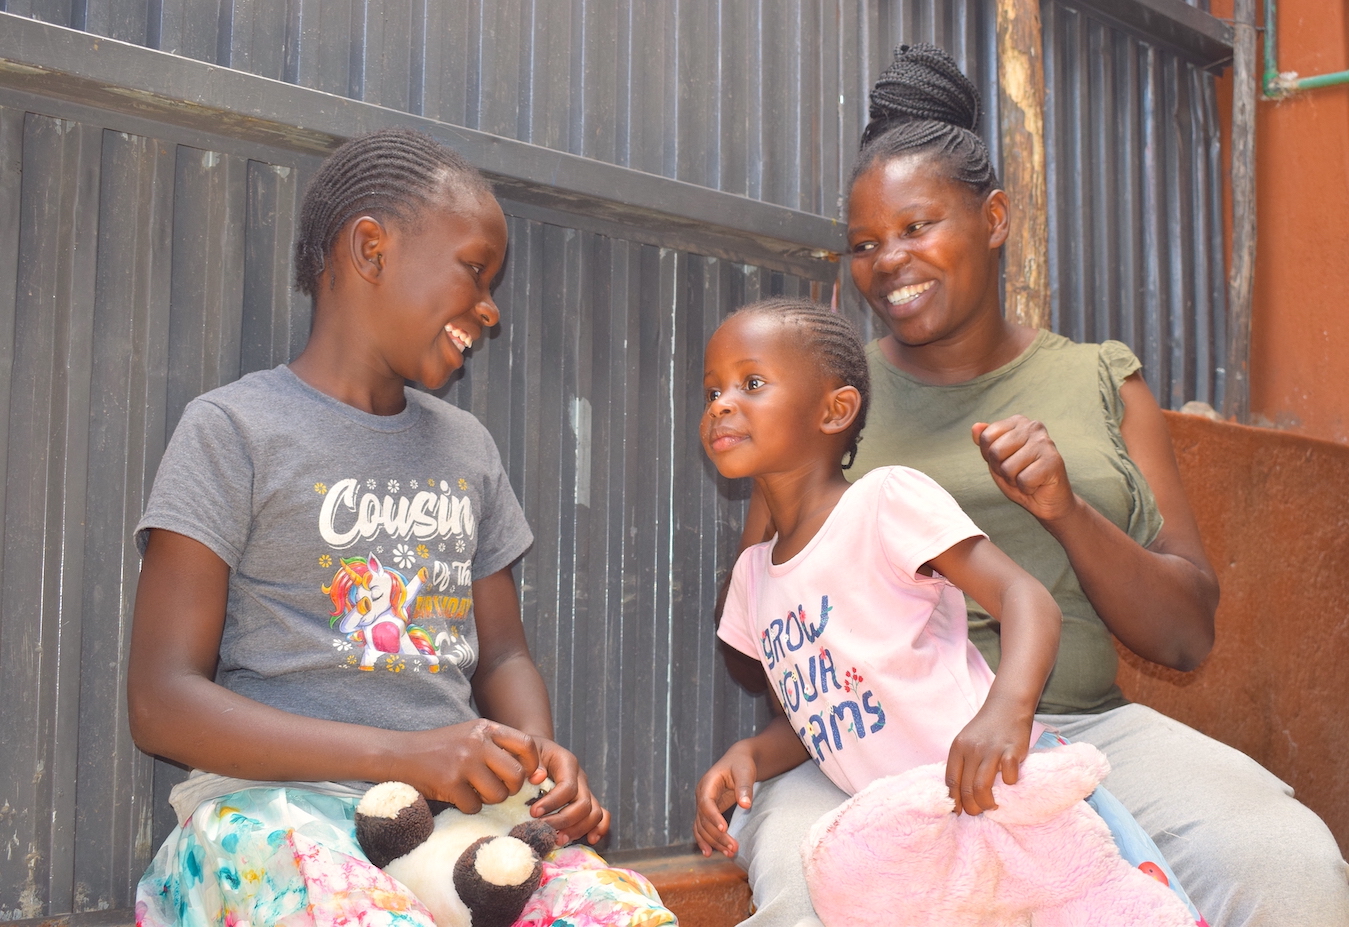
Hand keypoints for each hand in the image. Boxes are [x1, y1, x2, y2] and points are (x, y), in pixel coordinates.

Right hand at [397, 719, 541, 812]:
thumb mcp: (470, 735)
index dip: (532, 764)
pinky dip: (468, 806)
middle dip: (511, 789)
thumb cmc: (440, 747)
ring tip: (475, 791)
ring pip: (498, 794)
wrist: (400, 753)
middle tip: (498, 789)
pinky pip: (474, 806)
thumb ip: (497, 746)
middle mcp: (478, 743)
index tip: (526, 775)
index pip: (527, 744)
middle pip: (517, 775)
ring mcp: (464, 762)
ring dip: (489, 800)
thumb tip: (533, 772)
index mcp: (486, 728)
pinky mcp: (449, 783)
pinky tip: (457, 796)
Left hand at [526, 738, 610, 845]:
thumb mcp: (527, 751)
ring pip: (594, 813)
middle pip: (583, 803)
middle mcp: (580, 777)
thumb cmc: (530, 753)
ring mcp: (585, 790)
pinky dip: (600, 828)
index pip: (568, 786)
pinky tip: (590, 839)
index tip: (533, 813)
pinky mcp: (587, 801)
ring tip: (557, 839)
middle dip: (563, 820)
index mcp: (567, 763)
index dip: (553, 802)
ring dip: (577, 829)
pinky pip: (602, 815)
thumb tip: (538, 778)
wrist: (538, 751)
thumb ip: (532, 763)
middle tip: (542, 829)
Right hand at [694, 745, 756, 857]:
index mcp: (708, 783)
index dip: (713, 817)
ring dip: (714, 842)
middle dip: (718, 836)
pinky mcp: (708, 812)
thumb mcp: (745, 771)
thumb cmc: (741, 764)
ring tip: (730, 853)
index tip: (725, 829)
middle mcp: (702, 795)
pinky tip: (710, 853)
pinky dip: (705, 840)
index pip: (706, 803)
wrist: (738, 760)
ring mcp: (703, 804)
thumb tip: (746, 805)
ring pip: (702, 827)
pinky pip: (702, 828)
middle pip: (704, 820)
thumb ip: (744, 787)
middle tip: (734, 848)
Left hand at [943, 696, 1033, 815]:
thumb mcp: (967, 741)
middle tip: (977, 812)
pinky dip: (1009, 785)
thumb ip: (962, 763)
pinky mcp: (1012, 751)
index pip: (951, 781)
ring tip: (991, 806)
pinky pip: (1008, 777)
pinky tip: (1009, 783)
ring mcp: (992, 750)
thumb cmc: (986, 729)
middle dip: (971, 807)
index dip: (954, 800)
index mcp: (958, 747)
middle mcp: (972, 749)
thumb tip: (958, 795)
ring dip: (986, 803)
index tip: (958, 812)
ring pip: (981, 787)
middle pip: (966, 788)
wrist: (1007, 705)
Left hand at [971, 417, 1075, 522]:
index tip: (1006, 460)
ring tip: (1027, 477)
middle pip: (995, 452)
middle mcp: (1033, 426)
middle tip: (1017, 472)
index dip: (990, 457)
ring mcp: (1045, 442)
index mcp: (1018, 421)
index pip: (986, 437)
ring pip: (1008, 468)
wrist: (1047, 500)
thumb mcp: (997, 459)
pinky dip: (1026, 488)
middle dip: (1001, 469)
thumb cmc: (1021, 476)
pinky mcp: (1053, 460)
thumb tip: (975, 427)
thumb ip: (986, 442)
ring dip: (1014, 480)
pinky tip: (1037, 483)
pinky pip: (1023, 480)